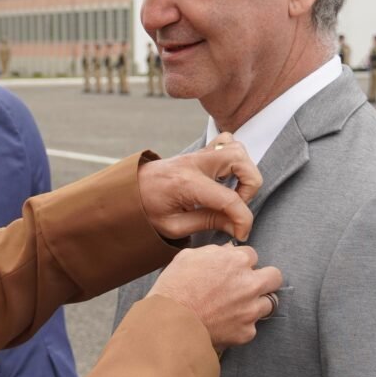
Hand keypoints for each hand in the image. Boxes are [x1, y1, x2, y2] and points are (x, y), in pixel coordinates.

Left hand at [137, 133, 261, 240]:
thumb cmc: (144, 210)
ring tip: (232, 194)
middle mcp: (194, 162)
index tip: (241, 233)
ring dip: (244, 172)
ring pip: (237, 148)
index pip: (229, 198)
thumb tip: (236, 226)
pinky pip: (226, 142)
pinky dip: (234, 159)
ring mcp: (197, 154)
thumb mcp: (173, 226)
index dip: (243, 219)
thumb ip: (208, 223)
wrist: (126, 191)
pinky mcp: (198, 152)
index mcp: (186, 183)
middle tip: (236, 207)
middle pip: (240, 161)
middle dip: (249, 188)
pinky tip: (226, 179)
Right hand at [148, 243, 282, 348]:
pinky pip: (252, 327)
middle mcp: (249, 284)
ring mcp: (250, 310)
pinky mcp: (247, 332)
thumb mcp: (187, 258)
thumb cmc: (173, 289)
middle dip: (264, 279)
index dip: (241, 262)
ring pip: (269, 303)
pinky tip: (225, 325)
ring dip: (256, 303)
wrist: (169, 324)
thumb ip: (213, 251)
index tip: (232, 270)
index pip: (252, 254)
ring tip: (236, 308)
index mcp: (236, 260)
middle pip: (275, 276)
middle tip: (247, 286)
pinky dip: (241, 326)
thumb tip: (227, 250)